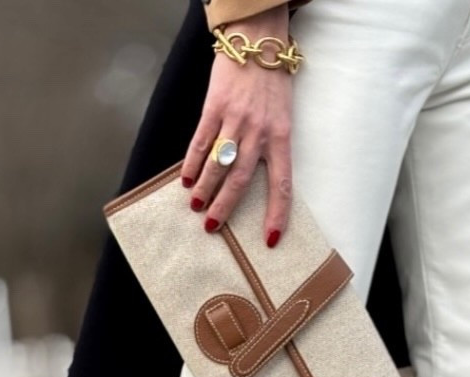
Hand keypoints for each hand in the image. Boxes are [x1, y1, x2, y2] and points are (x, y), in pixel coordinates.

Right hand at [181, 6, 294, 247]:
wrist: (259, 42)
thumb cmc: (272, 84)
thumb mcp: (281, 118)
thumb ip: (270, 148)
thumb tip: (250, 179)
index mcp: (281, 138)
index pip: (283, 186)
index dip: (277, 215)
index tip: (271, 240)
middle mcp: (259, 133)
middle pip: (241, 180)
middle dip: (226, 207)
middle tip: (212, 227)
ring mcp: (236, 120)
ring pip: (219, 163)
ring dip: (205, 188)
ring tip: (195, 206)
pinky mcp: (215, 106)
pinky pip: (201, 140)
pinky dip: (192, 162)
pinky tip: (186, 179)